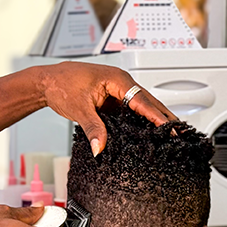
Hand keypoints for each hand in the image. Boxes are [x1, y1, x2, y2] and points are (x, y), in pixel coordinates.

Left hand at [37, 62, 176, 155]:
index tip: (171, 128)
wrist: (46, 81)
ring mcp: (117, 90)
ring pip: (141, 105)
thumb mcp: (79, 109)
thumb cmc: (61, 85)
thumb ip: (93, 128)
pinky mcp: (111, 98)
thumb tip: (101, 147)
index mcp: (117, 79)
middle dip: (164, 117)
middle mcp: (120, 82)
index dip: (158, 116)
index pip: (143, 101)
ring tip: (169, 133)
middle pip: (148, 101)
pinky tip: (146, 131)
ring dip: (153, 118)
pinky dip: (140, 119)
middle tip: (180, 133)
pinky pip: (130, 109)